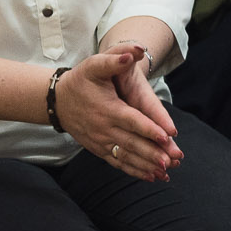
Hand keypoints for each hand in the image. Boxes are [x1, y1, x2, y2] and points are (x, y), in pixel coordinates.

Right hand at [58, 44, 179, 182]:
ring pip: (125, 156)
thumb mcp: (95, 64)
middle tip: (173, 161)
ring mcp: (100, 141)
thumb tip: (134, 52)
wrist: (57, 100)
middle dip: (153, 153)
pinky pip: (117, 162)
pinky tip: (151, 177)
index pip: (132, 121)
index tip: (167, 137)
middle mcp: (104, 128)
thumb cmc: (81, 80)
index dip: (149, 129)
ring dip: (146, 166)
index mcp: (108, 109)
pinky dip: (134, 171)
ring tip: (166, 173)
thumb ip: (115, 57)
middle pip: (131, 143)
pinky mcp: (98, 149)